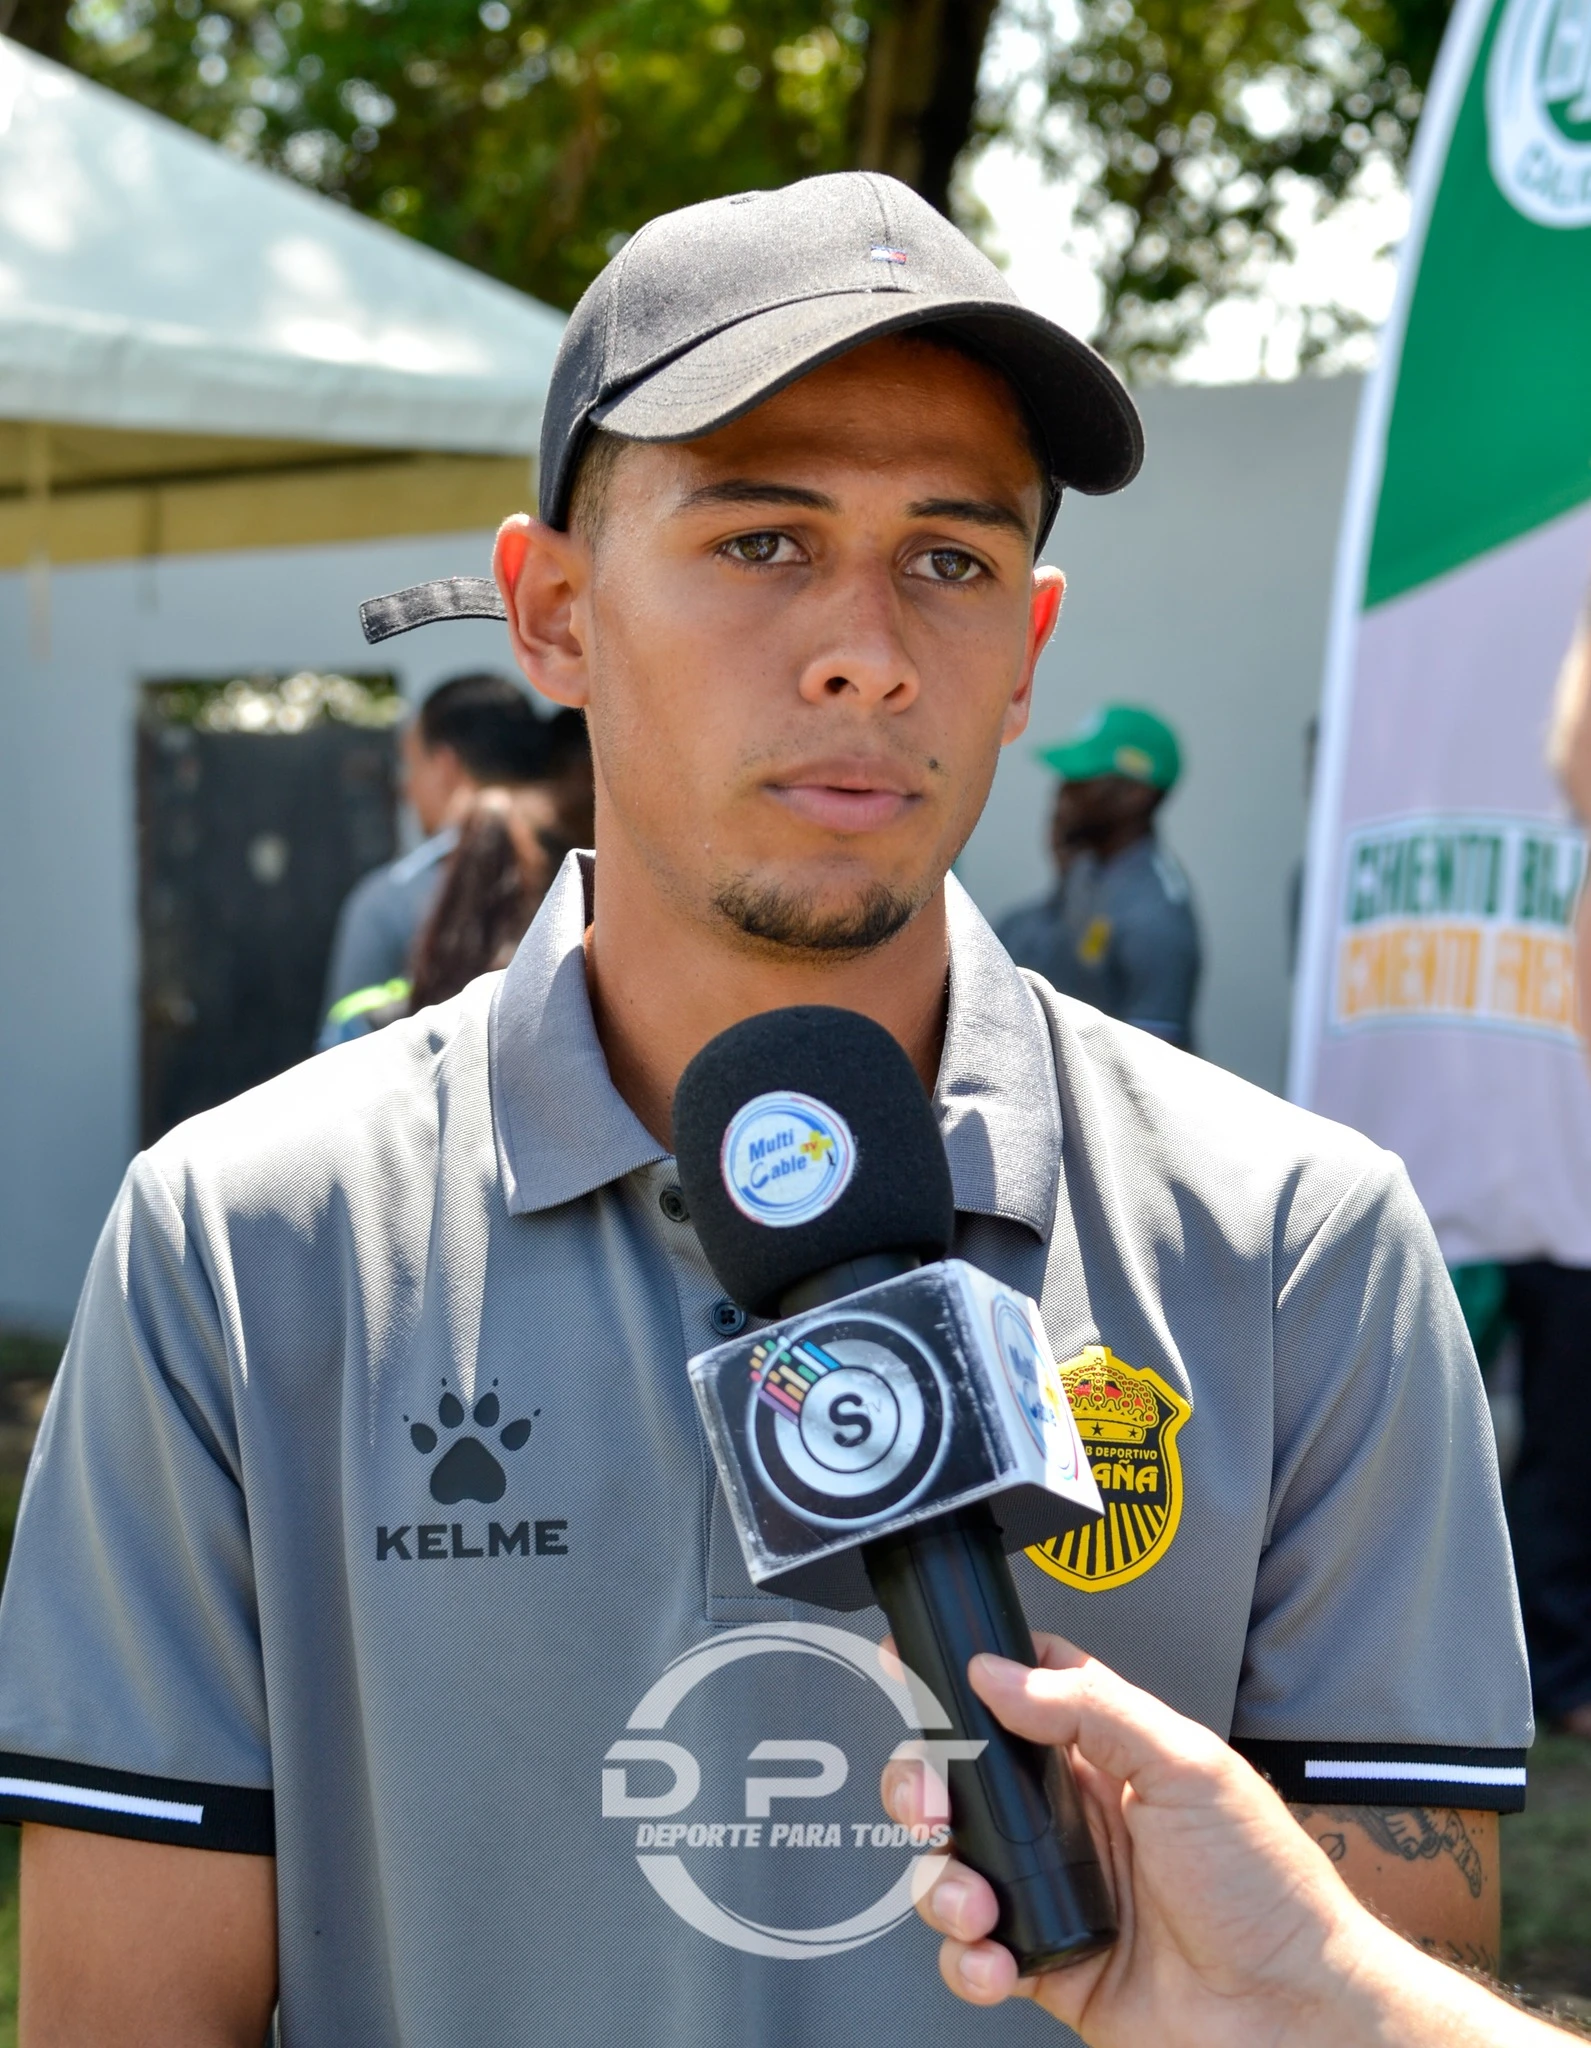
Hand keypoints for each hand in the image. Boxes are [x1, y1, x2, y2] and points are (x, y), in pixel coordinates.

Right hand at [880, 1632, 1382, 2047]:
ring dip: (943, 1882)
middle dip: (923, 1787)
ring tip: (977, 1901)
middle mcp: (1071, 1818)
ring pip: (954, 1866)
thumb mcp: (1186, 1766)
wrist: (1288, 2011)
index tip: (920, 1675)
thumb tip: (1001, 1671)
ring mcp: (1055, 1891)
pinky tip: (997, 1958)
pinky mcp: (1046, 1963)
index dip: (965, 1679)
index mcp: (1103, 1755)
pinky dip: (967, 1960)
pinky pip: (973, 1955)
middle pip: (962, 1780)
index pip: (1018, 1692)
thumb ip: (1092, 1708)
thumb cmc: (1266, 1886)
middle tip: (929, 1806)